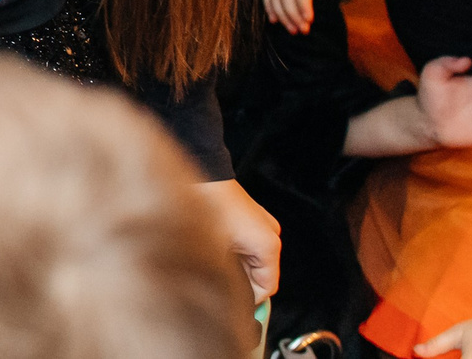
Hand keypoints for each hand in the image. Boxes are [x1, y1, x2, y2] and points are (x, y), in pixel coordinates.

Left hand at [196, 179, 281, 300]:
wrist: (201, 169)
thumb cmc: (207, 204)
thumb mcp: (213, 249)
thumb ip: (224, 276)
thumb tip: (223, 295)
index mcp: (268, 245)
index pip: (266, 288)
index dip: (247, 298)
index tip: (229, 301)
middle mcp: (271, 234)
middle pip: (260, 274)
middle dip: (239, 279)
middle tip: (215, 276)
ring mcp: (263, 224)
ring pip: (252, 260)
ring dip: (235, 264)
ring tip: (212, 255)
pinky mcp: (252, 217)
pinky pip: (247, 244)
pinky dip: (234, 250)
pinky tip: (216, 243)